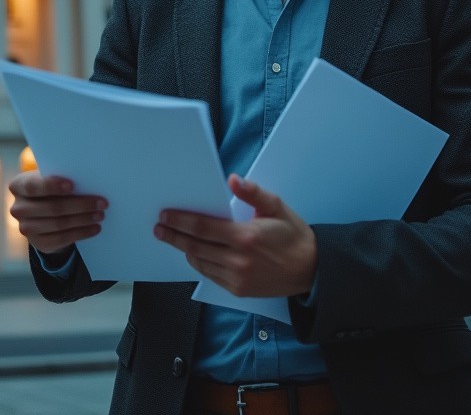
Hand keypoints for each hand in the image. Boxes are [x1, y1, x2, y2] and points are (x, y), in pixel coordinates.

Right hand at [8, 170, 107, 257]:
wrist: (44, 215)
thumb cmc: (52, 190)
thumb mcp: (51, 181)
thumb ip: (62, 179)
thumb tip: (88, 182)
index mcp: (18, 186)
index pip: (33, 186)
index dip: (51, 186)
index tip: (72, 185)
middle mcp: (18, 208)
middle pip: (52, 207)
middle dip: (80, 205)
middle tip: (102, 203)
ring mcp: (26, 228)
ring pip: (59, 224)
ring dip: (83, 219)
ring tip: (100, 215)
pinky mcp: (38, 243)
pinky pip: (62, 238)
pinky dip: (81, 233)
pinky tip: (95, 228)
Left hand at [154, 174, 317, 297]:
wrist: (311, 269)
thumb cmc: (293, 236)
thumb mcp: (276, 207)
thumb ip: (253, 193)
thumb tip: (233, 180)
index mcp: (245, 237)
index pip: (202, 228)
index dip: (180, 221)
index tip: (165, 216)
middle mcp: (238, 260)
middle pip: (195, 246)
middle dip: (173, 236)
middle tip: (159, 228)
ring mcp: (237, 278)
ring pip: (200, 262)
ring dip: (184, 249)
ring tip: (172, 238)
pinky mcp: (238, 290)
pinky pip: (210, 275)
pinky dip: (199, 263)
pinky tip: (194, 252)